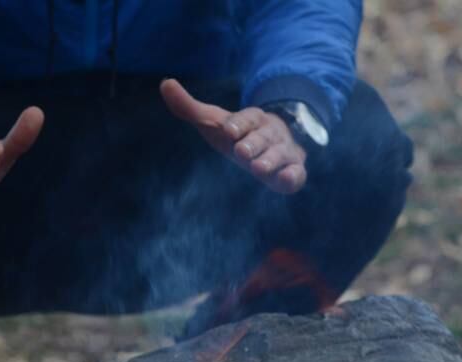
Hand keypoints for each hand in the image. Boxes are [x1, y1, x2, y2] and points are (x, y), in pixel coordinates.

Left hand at [160, 79, 307, 194]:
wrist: (273, 146)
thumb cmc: (238, 135)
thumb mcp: (213, 122)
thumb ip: (189, 107)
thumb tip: (165, 83)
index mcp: (252, 120)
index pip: (246, 118)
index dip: (238, 123)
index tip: (228, 130)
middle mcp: (270, 134)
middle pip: (262, 137)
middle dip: (252, 144)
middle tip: (241, 151)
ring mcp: (284, 152)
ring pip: (279, 154)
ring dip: (270, 160)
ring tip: (258, 168)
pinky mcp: (293, 171)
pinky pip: (297, 173)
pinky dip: (293, 175)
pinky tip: (287, 178)